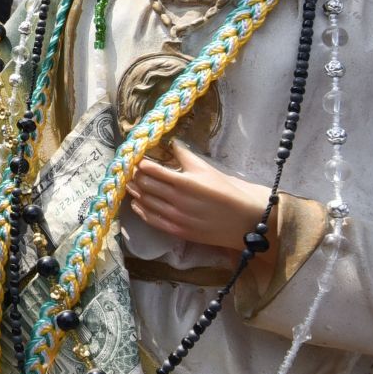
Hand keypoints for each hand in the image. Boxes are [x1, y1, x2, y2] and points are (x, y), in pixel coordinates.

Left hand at [127, 140, 268, 250]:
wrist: (243, 220)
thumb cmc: (226, 191)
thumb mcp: (206, 169)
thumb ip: (185, 156)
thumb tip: (171, 142)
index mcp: (183, 181)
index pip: (150, 170)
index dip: (139, 163)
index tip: (135, 158)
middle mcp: (176, 200)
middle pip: (145, 185)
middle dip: (135, 176)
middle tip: (129, 170)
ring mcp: (175, 217)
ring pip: (145, 202)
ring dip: (135, 192)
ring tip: (130, 184)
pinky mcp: (177, 231)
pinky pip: (151, 220)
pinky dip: (141, 210)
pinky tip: (136, 203)